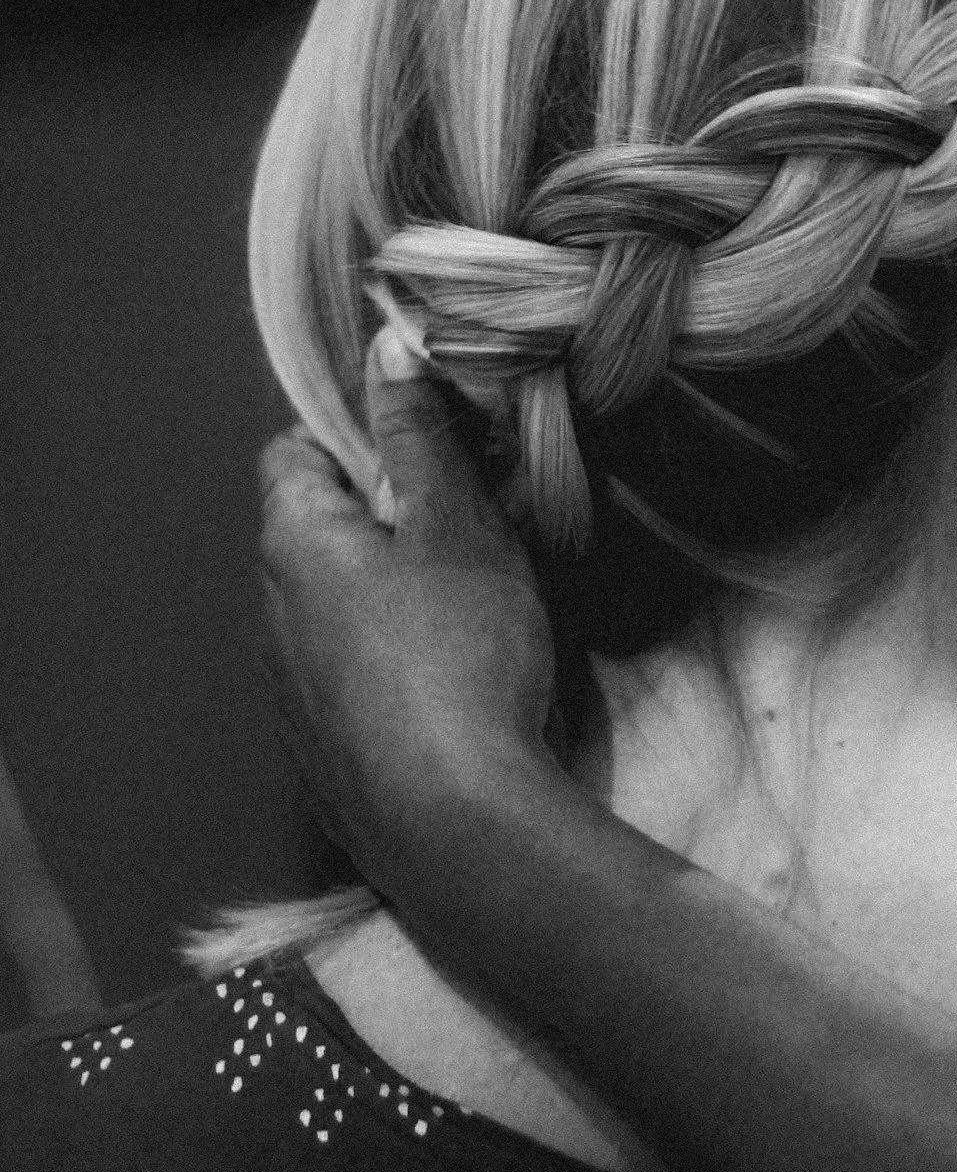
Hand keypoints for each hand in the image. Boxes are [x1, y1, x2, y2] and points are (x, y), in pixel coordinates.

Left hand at [259, 330, 556, 889]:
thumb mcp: (455, 525)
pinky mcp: (321, 753)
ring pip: (333, 606)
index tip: (429, 446)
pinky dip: (392, 659)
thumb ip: (421, 435)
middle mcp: (269, 614)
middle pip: (315, 529)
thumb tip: (387, 345)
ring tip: (472, 601)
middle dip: (383, 512)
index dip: (357, 433)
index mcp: (292, 543)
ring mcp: (290, 692)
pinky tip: (455, 679)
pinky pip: (349, 675)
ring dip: (388, 590)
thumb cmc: (460, 656)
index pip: (291, 451)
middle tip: (469, 517)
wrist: (457, 825)